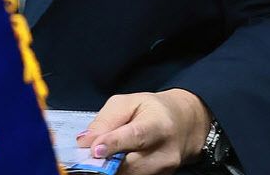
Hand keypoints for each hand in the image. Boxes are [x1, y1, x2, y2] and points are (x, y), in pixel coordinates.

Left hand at [76, 89, 211, 173]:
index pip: (136, 136)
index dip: (114, 143)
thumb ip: (106, 120)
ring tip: (98, 159)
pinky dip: (120, 173)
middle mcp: (165, 151)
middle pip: (131, 164)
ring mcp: (164, 170)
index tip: (95, 149)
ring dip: (110, 170)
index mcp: (158, 124)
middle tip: (86, 158)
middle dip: (105, 163)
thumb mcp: (129, 102)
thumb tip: (85, 141)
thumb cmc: (152, 110)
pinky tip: (111, 164)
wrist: (184, 125)